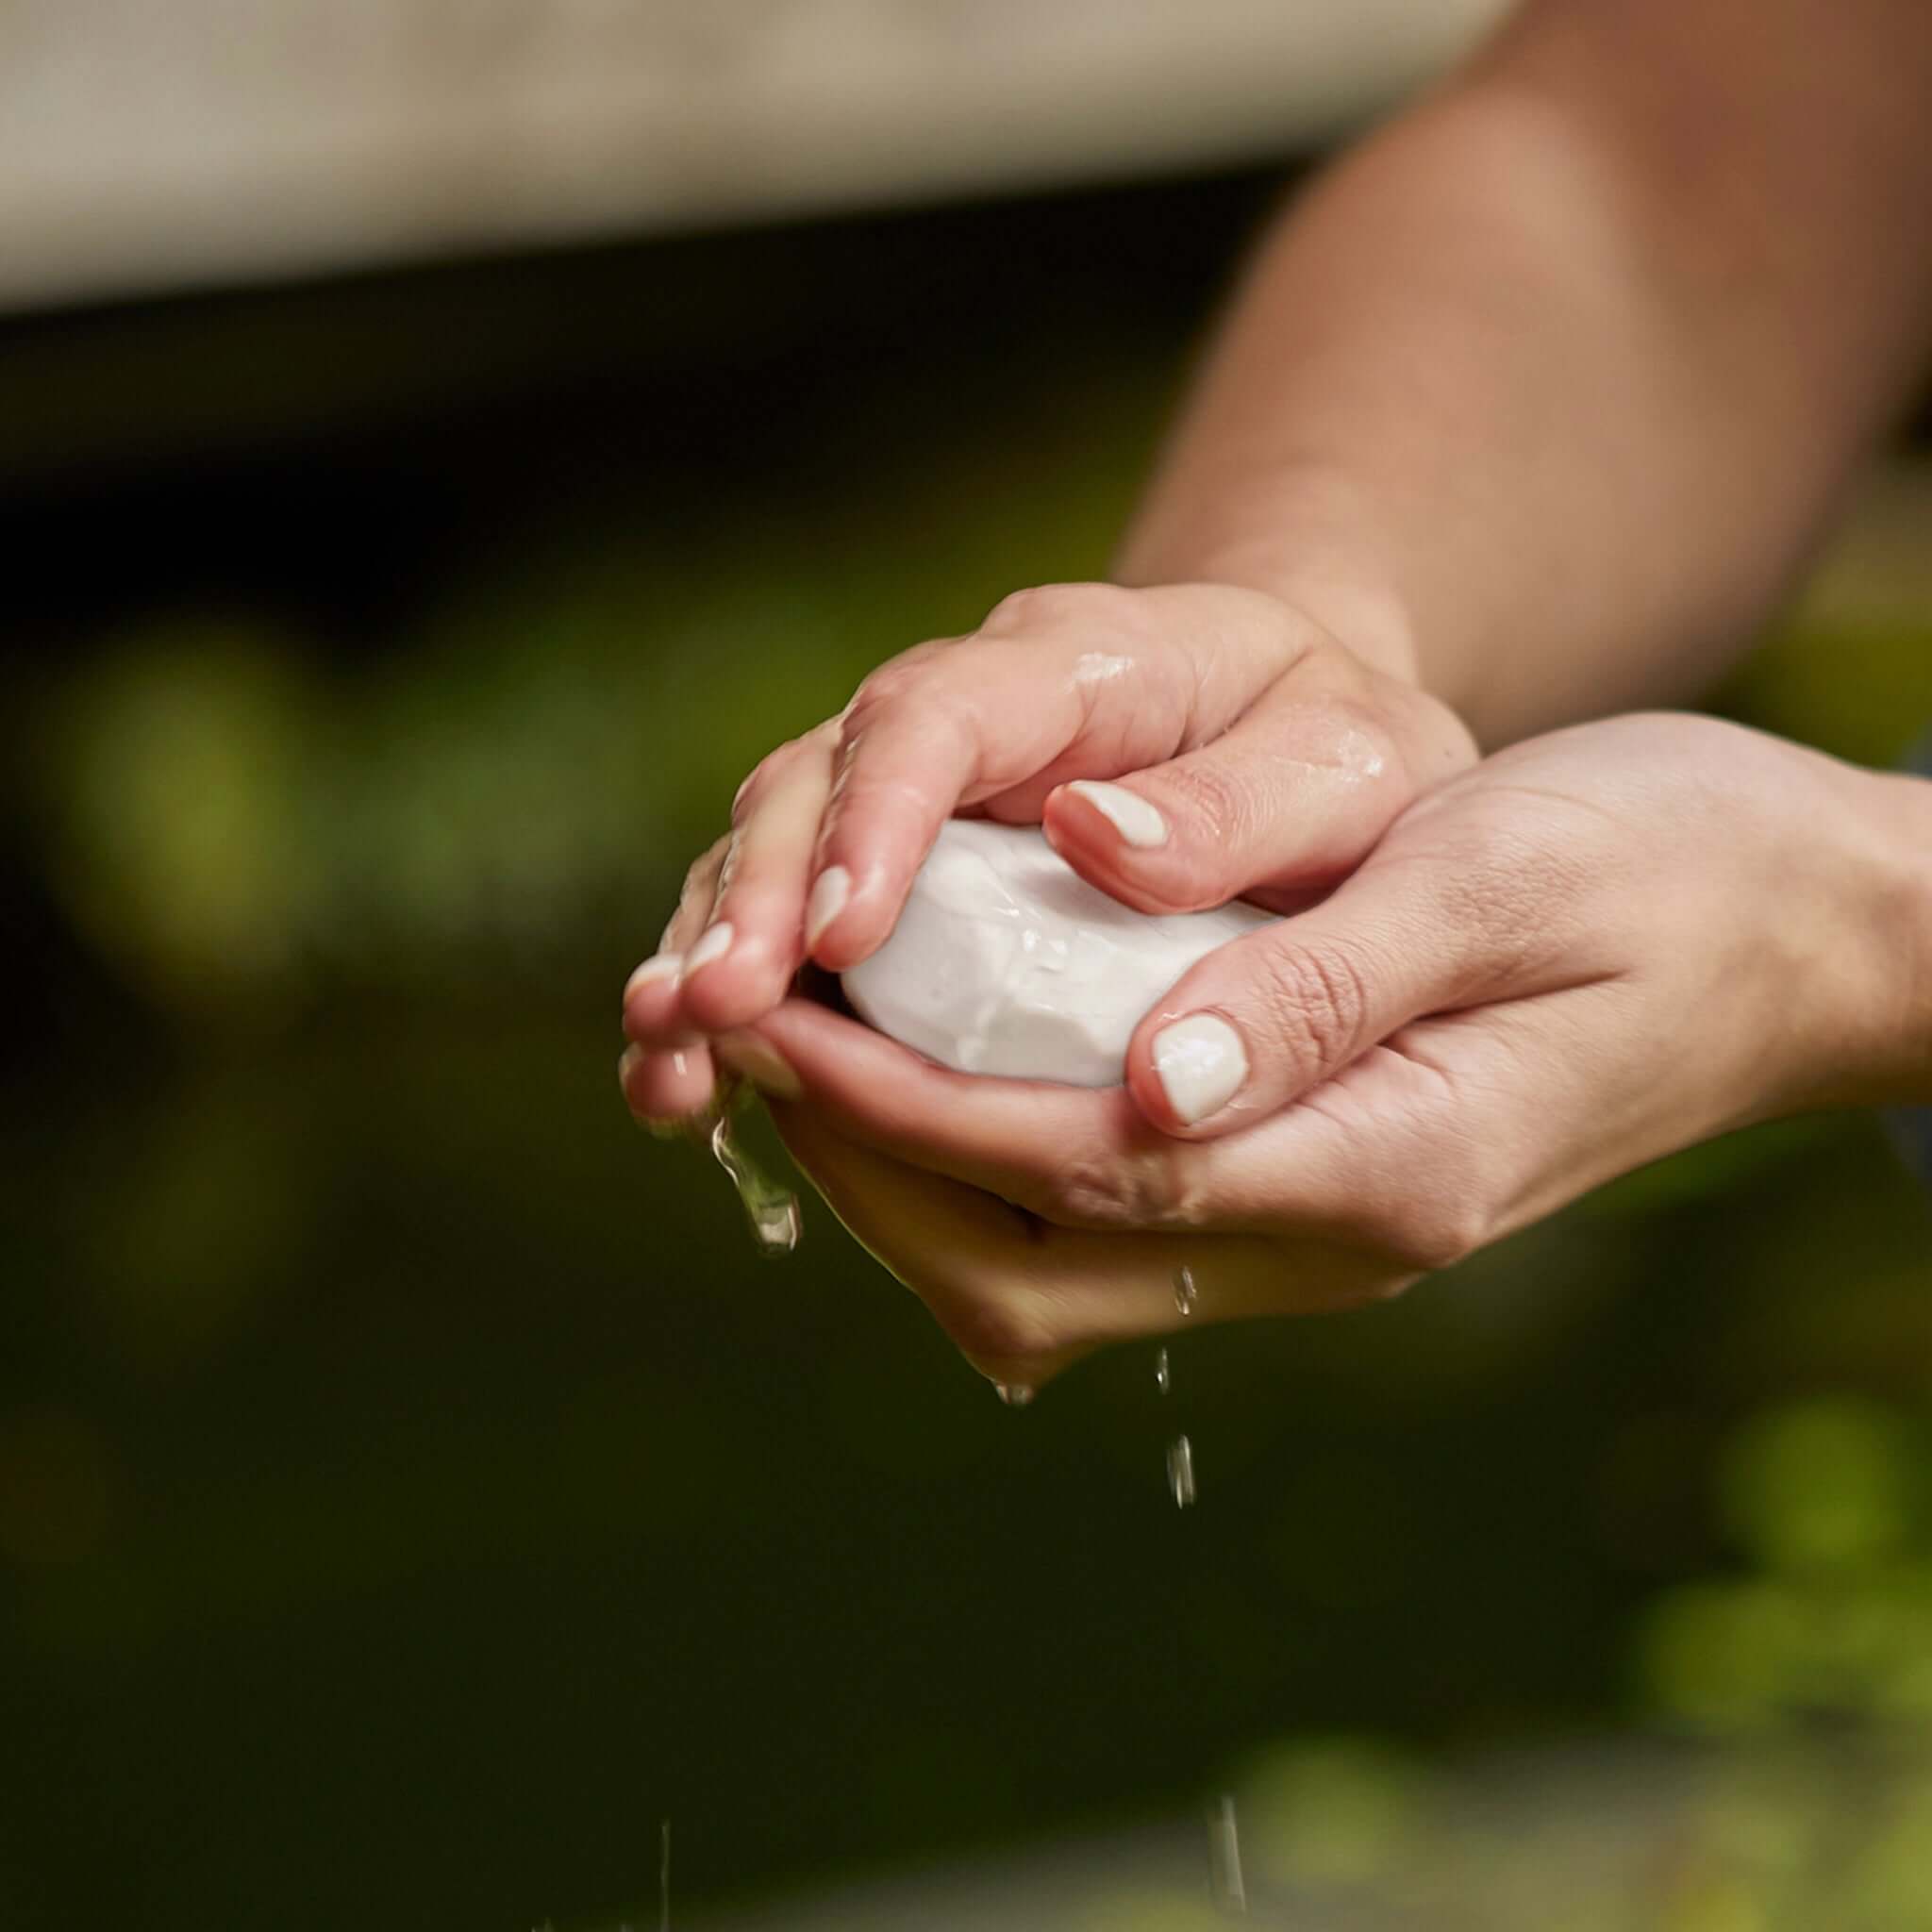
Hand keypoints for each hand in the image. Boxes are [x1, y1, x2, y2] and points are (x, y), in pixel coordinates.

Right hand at [617, 579, 1473, 1120]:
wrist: (1303, 742)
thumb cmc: (1334, 755)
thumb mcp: (1342, 765)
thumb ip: (1247, 806)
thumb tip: (1105, 852)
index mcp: (1069, 665)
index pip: (939, 714)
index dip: (877, 817)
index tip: (844, 934)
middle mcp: (956, 720)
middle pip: (809, 783)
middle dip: (755, 903)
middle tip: (712, 1012)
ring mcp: (904, 799)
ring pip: (768, 858)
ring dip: (711, 966)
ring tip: (672, 1079)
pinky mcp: (886, 879)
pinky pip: (788, 937)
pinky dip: (738, 1017)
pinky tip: (692, 1101)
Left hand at [707, 714, 1931, 1390]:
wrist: (1794, 933)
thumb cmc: (1668, 871)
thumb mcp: (1497, 884)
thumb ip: (1319, 993)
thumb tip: (1143, 1086)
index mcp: (1378, 1167)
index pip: (1078, 1170)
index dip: (906, 1112)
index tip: (781, 1031)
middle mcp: (1328, 1236)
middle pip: (1029, 1272)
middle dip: (871, 1170)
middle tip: (763, 1040)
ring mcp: (1312, 1231)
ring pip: (1046, 1272)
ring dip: (908, 1176)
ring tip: (813, 1047)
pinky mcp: (1303, 1191)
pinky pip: (1097, 1223)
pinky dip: (980, 1157)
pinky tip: (937, 1055)